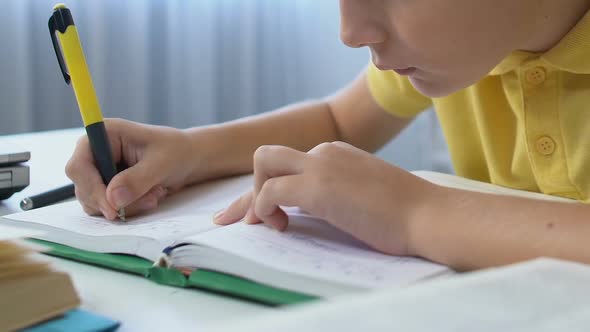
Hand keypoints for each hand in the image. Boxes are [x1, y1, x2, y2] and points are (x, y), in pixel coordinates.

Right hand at [66, 118, 194, 219]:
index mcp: (103, 135)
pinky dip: (129, 209)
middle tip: (151, 199)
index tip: (113, 209)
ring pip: (96, 203)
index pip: (78, 166)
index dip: (91, 189)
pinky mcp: (106, 187)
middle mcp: (95, 153)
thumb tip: (112, 199)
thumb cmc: (175, 151)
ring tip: (155, 194)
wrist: (187, 158)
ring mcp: (99, 172)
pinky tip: (150, 197)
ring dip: (127, 206)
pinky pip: (107, 208)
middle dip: (116, 201)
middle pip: (85, 188)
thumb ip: (137, 179)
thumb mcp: (161, 163)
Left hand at [214, 141, 435, 255]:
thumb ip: (335, 193)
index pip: (287, 164)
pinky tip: (282, 227)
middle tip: (240, 220)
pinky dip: (265, 210)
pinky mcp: (318, 186)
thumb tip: (309, 209)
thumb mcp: (363, 194)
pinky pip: (269, 192)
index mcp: (335, 153)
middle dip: (248, 190)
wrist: (428, 215)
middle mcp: (324, 152)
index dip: (266, 189)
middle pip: (267, 158)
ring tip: (270, 226)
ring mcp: (320, 165)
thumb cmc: (404, 214)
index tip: (255, 215)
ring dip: (255, 197)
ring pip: (262, 165)